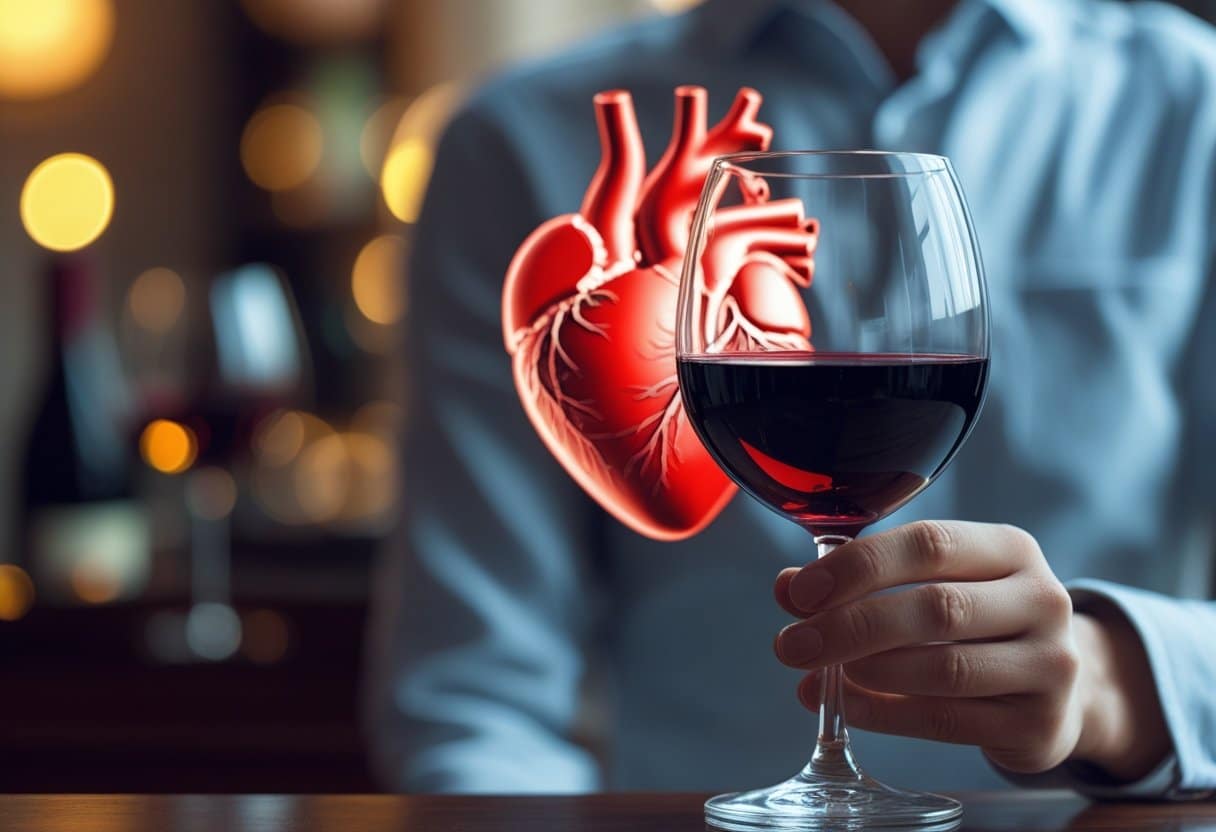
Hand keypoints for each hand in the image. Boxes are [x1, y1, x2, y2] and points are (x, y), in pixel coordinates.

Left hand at [773, 521, 1168, 778]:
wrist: (1062, 687)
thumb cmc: (980, 621)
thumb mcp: (933, 584)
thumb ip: (862, 580)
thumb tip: (789, 588)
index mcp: (1011, 549)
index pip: (929, 544)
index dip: (858, 566)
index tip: (800, 591)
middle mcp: (1041, 600)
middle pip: (935, 608)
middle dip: (850, 626)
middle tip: (792, 644)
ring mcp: (1050, 666)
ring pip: (944, 669)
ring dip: (866, 671)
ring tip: (817, 673)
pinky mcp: (1039, 725)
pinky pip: (946, 721)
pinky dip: (885, 713)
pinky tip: (847, 706)